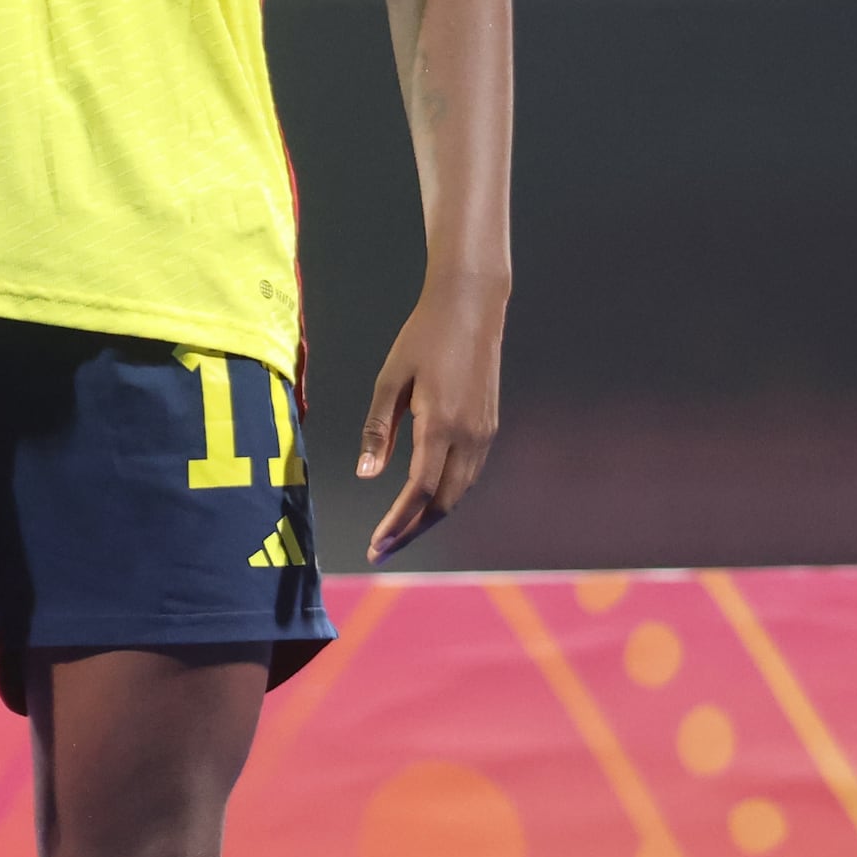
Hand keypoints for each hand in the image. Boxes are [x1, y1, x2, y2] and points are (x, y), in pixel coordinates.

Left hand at [356, 276, 503, 559]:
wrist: (471, 308)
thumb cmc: (424, 338)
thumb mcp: (391, 380)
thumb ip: (378, 430)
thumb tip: (367, 476)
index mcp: (441, 425)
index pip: (418, 491)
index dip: (397, 523)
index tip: (376, 545)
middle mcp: (469, 436)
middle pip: (443, 502)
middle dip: (412, 530)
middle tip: (383, 549)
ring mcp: (484, 433)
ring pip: (459, 492)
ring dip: (430, 517)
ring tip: (400, 532)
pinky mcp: (489, 426)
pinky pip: (468, 474)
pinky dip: (446, 495)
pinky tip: (425, 500)